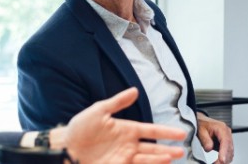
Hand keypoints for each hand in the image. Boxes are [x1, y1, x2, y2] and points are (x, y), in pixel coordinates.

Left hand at [51, 87, 185, 162]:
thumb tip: (135, 90)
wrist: (65, 147)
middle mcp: (127, 144)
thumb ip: (117, 102)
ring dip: (160, 159)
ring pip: (147, 159)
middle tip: (181, 150)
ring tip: (173, 158)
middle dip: (167, 149)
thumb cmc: (79, 128)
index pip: (150, 130)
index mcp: (126, 129)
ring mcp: (123, 157)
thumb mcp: (98, 110)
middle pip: (152, 147)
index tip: (181, 133)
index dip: (166, 132)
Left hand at [196, 111, 233, 162]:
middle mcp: (227, 133)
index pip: (225, 141)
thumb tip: (209, 149)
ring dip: (225, 160)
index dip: (224, 152)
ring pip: (230, 152)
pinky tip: (218, 162)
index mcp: (222, 128)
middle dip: (224, 158)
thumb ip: (205, 140)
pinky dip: (224, 158)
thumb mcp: (200, 130)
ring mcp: (227, 139)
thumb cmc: (202, 124)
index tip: (222, 160)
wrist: (202, 122)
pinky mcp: (226, 144)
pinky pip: (228, 153)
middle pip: (229, 148)